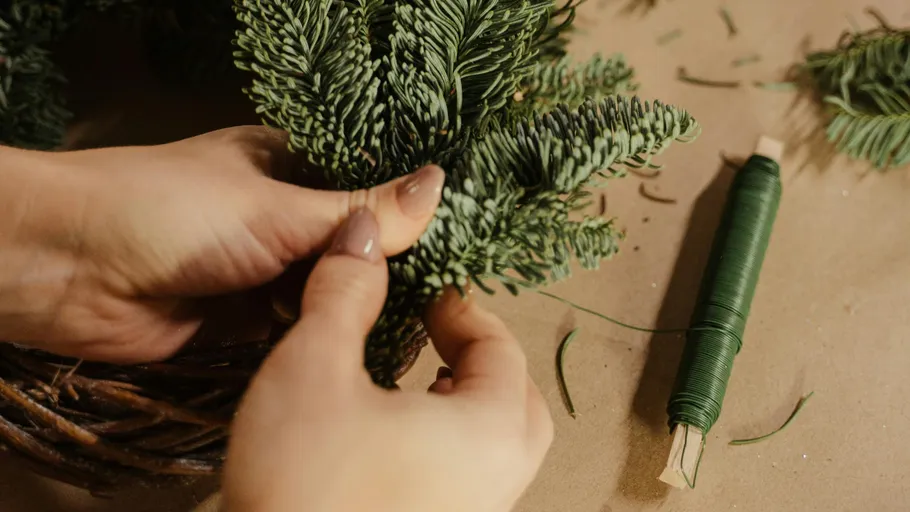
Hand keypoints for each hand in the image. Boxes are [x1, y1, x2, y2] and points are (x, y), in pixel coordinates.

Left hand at [0, 126, 443, 362]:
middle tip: (455, 287)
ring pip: (328, 288)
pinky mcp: (245, 318)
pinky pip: (300, 325)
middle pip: (350, 241)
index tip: (463, 232)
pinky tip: (376, 345)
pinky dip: (329, 333)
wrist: (69, 271)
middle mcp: (280, 215)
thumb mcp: (277, 208)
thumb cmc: (175, 213)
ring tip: (429, 320)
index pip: (364, 183)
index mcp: (288, 166)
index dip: (408, 206)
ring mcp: (262, 268)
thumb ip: (360, 209)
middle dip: (391, 263)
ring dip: (362, 303)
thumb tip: (442, 184)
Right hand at [223, 209, 553, 511]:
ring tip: (416, 381)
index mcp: (489, 432)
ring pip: (496, 448)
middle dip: (483, 360)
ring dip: (468, 405)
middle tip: (437, 337)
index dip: (464, 311)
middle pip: (518, 403)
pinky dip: (449, 447)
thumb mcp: (313, 370)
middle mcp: (498, 483)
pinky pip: (469, 481)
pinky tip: (392, 441)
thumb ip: (345, 296)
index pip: (502, 349)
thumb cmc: (303, 482)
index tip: (427, 295)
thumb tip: (363, 232)